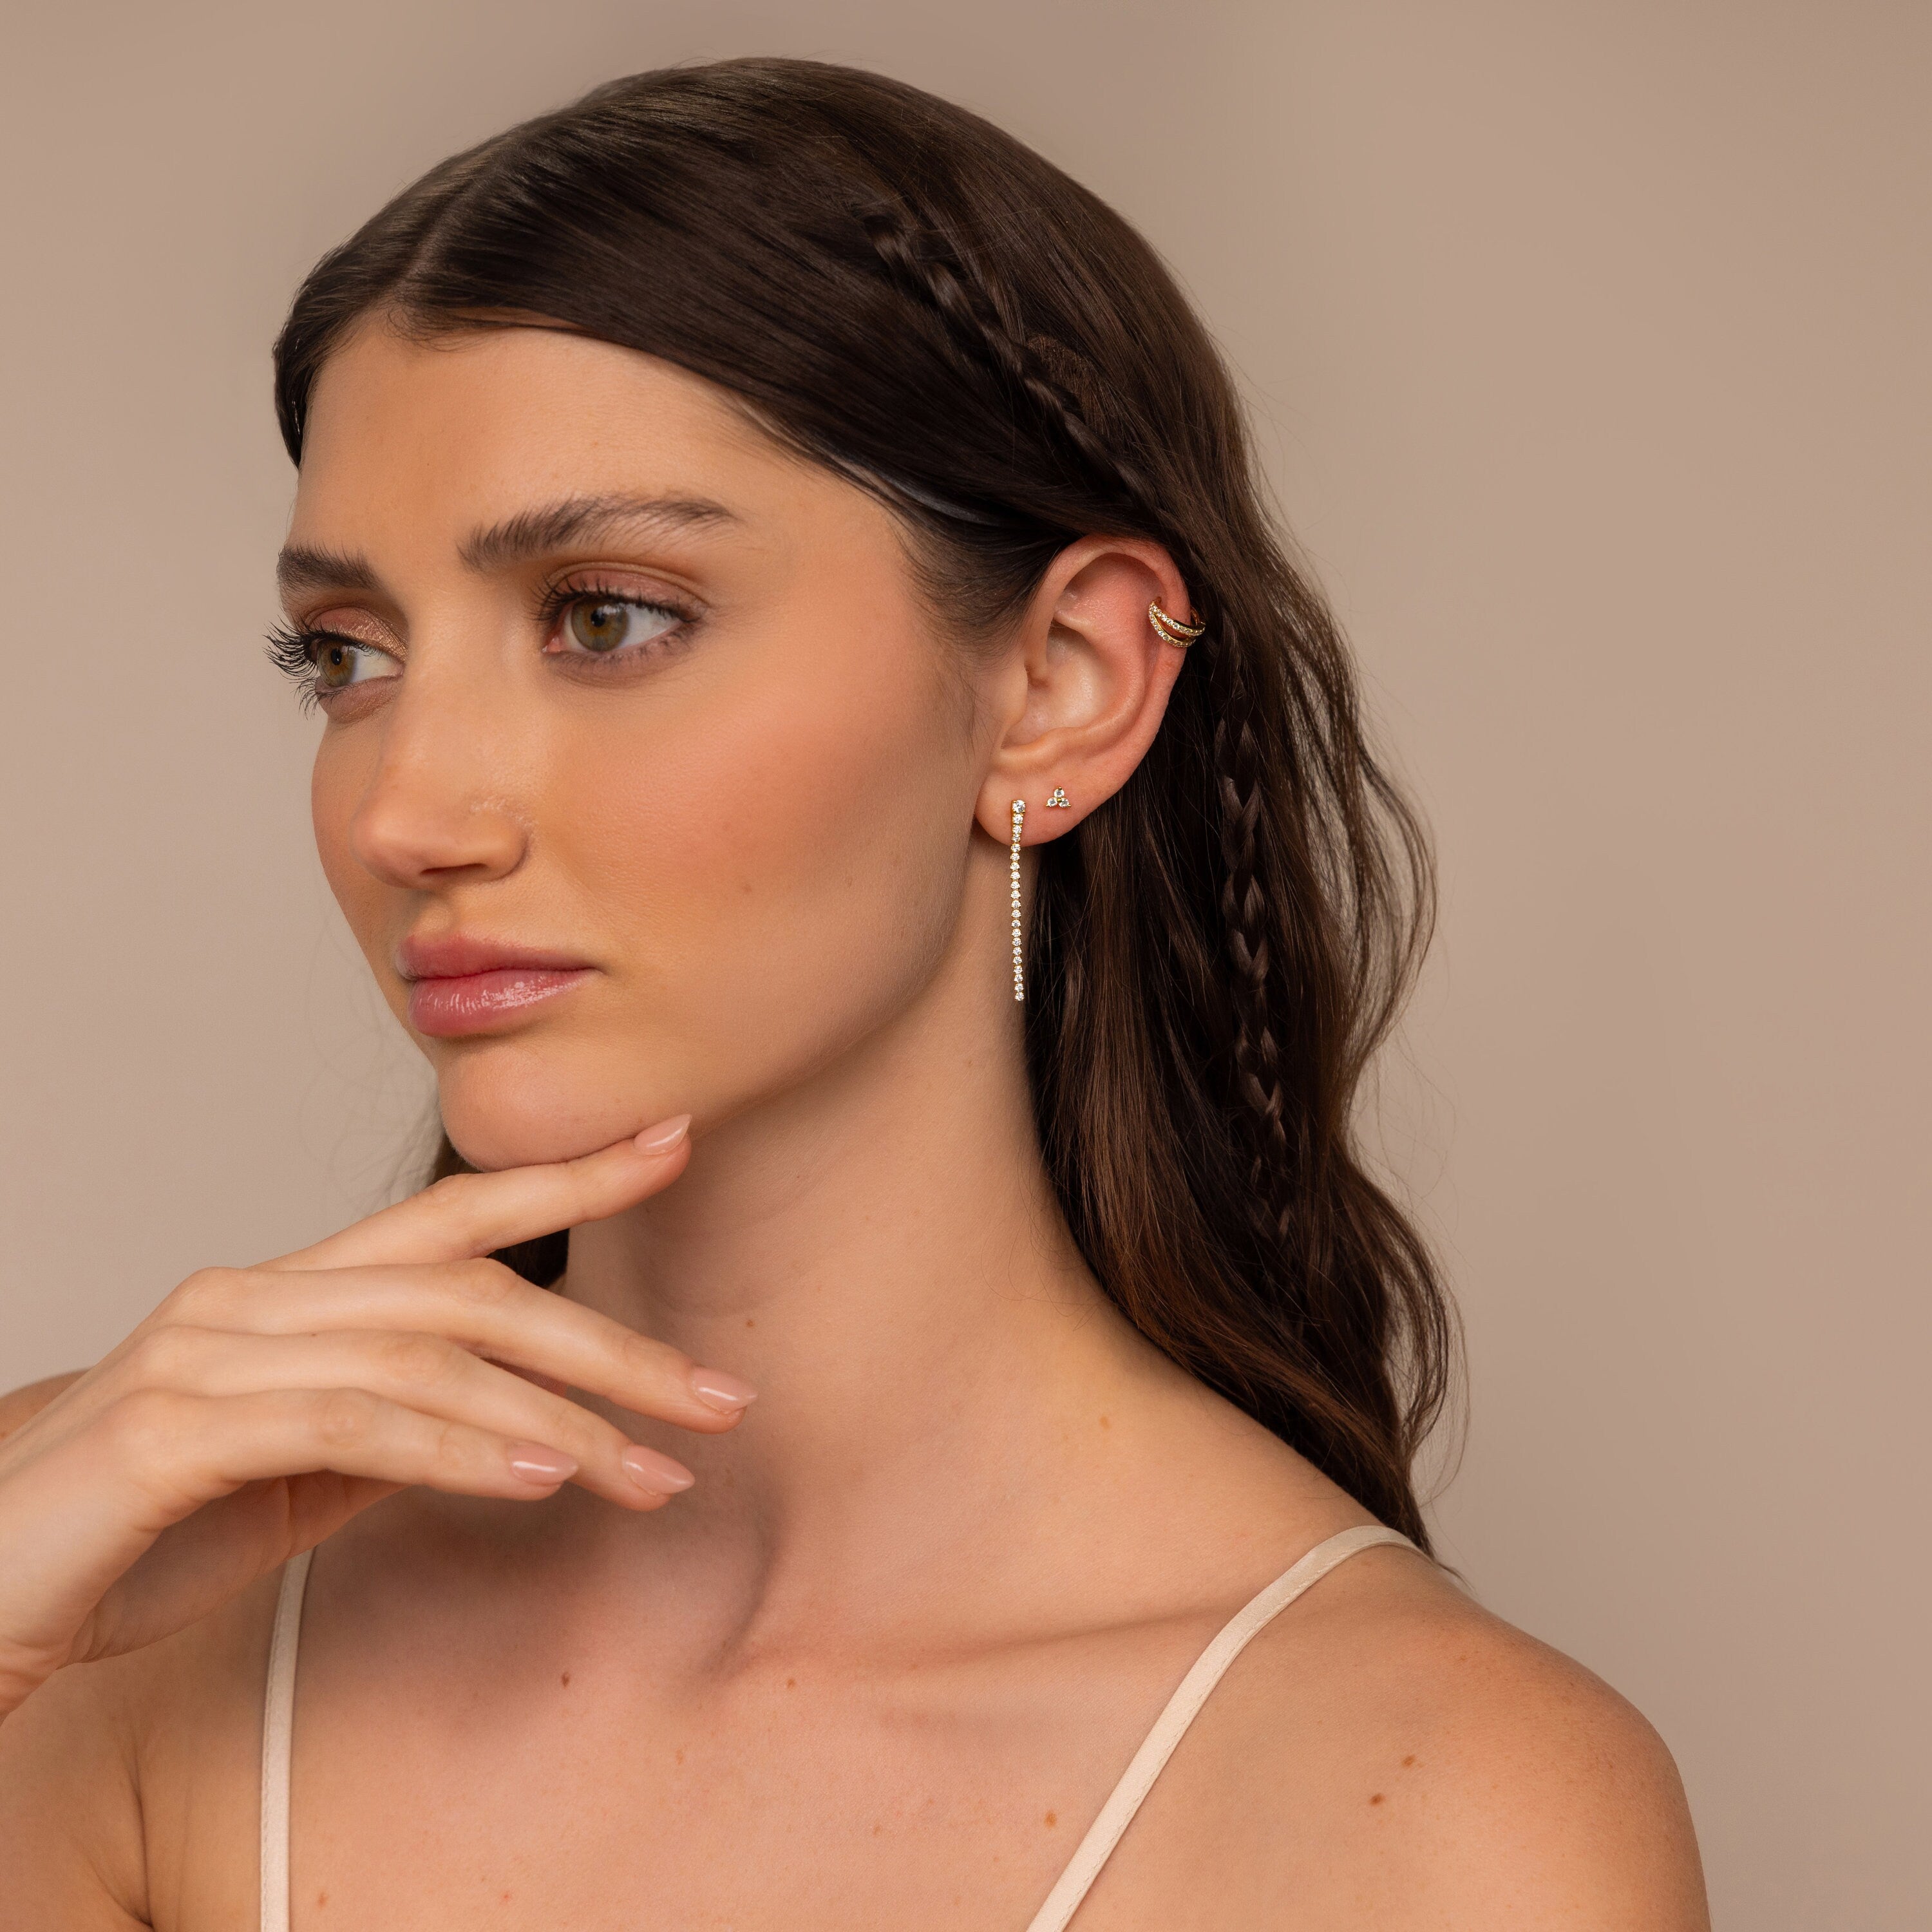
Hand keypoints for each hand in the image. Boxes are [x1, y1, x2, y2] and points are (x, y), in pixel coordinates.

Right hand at [0, 1118, 745, 1718]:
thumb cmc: (132, 1530)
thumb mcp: (291, 1473)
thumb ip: (391, 1426)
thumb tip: (506, 1421)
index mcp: (289, 1292)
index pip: (453, 1216)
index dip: (568, 1176)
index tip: (673, 1143)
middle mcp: (253, 1296)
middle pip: (471, 1288)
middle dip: (610, 1345)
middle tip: (720, 1396)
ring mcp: (211, 1351)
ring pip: (431, 1355)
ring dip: (562, 1422)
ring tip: (659, 1473)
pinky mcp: (177, 1428)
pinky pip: (351, 1424)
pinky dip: (459, 1449)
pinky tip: (541, 1478)